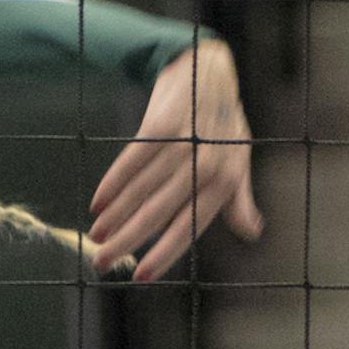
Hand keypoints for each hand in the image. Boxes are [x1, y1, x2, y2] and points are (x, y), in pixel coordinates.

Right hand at [89, 39, 262, 285]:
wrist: (206, 71)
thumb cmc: (223, 124)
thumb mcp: (238, 160)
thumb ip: (239, 198)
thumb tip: (252, 231)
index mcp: (224, 182)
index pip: (189, 227)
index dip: (164, 253)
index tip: (141, 276)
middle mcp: (204, 166)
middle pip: (157, 213)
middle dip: (127, 241)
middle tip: (102, 262)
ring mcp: (182, 146)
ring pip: (140, 191)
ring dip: (115, 216)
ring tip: (96, 235)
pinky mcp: (160, 127)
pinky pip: (130, 162)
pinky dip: (112, 184)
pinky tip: (98, 203)